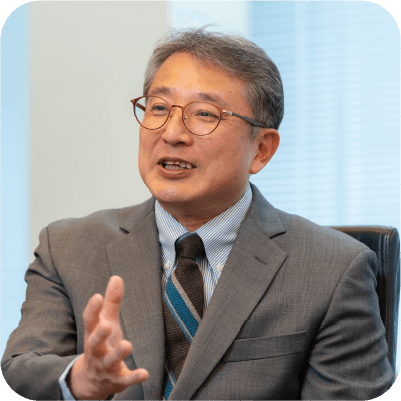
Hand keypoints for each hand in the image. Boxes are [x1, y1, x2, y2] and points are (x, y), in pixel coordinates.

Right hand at [68, 276, 148, 399]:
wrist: (91, 381)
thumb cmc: (101, 343)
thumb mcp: (105, 322)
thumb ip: (111, 301)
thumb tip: (116, 277)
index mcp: (92, 334)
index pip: (89, 322)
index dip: (92, 310)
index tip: (97, 296)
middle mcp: (97, 351)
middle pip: (94, 343)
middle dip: (100, 335)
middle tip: (107, 325)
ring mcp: (106, 367)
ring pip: (110, 361)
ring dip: (118, 354)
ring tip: (127, 344)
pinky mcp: (117, 380)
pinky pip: (125, 380)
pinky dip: (134, 377)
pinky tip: (145, 373)